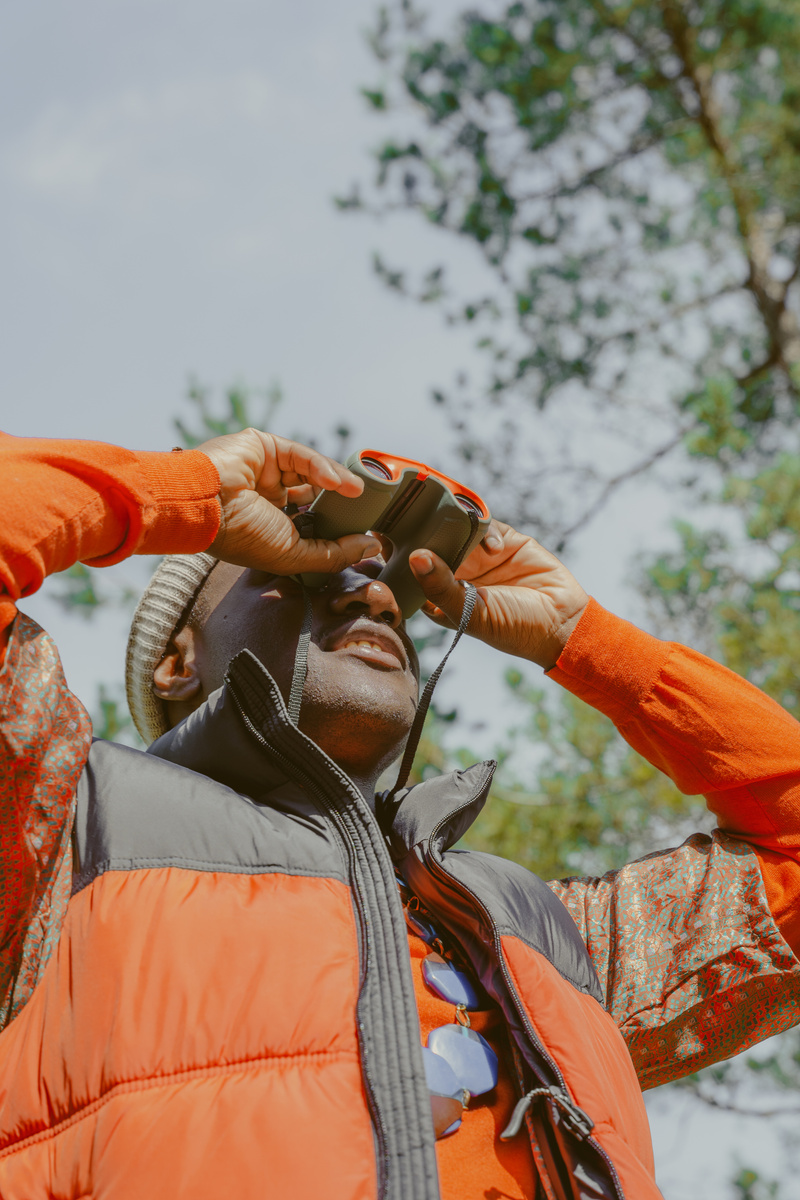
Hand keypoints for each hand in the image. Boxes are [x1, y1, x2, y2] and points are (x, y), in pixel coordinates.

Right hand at [198, 428, 379, 574]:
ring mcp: (265, 469)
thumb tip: (371, 546)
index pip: (309, 521)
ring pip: (311, 472)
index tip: (362, 532)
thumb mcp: (293, 554)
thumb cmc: (240, 535)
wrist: (204, 505)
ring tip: (359, 492)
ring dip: (337, 482)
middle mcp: (266, 496)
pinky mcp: (264, 446)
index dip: (335, 525)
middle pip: (314, 493)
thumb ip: (333, 553)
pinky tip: (338, 483)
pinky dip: (322, 468)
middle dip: (340, 501)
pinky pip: (300, 455)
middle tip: (365, 508)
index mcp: (268, 524)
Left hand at [408, 521, 588, 668]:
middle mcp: (454, 572)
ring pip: (455, 527)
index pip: (408, 570)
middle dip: (420, 529)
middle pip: (428, 541)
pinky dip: (486, 531)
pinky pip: (485, 524)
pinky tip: (496, 549)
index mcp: (438, 594)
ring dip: (454, 525)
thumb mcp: (471, 613)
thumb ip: (441, 587)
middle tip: (411, 515)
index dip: (394, 554)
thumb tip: (416, 557)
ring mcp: (478, 554)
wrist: (562, 621)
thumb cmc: (512, 628)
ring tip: (456, 529)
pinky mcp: (502, 540)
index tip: (379, 537)